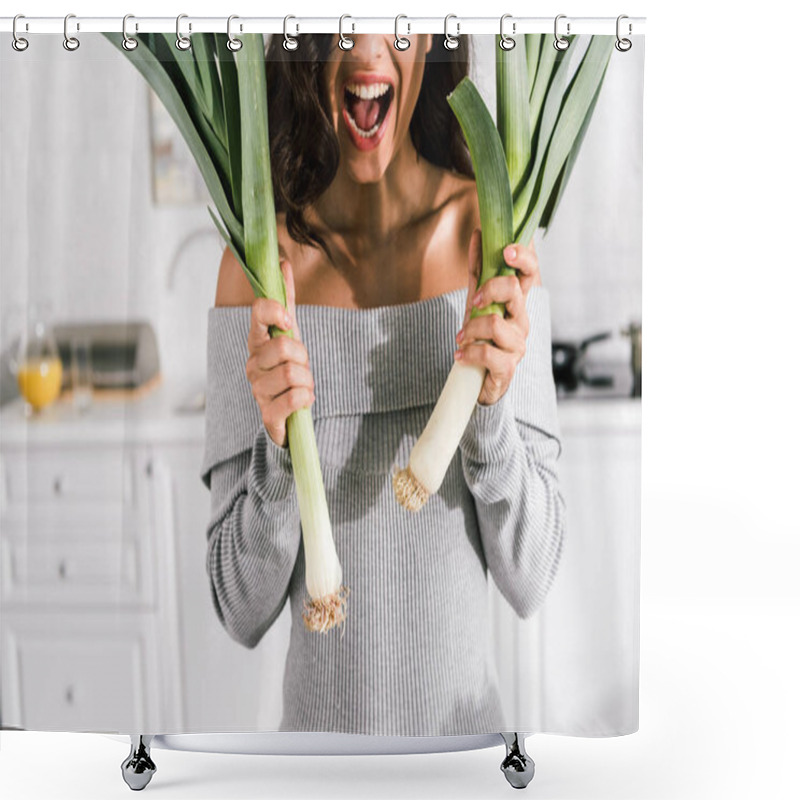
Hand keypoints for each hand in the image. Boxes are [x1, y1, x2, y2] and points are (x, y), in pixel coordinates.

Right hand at [246, 260, 314, 447]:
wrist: (288, 414)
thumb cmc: (287, 370)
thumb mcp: (290, 334)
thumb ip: (285, 300)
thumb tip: (282, 262)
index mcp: (256, 342)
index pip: (259, 312)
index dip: (277, 311)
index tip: (290, 321)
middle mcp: (252, 365)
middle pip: (285, 346)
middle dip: (303, 357)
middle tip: (301, 367)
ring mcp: (257, 391)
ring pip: (293, 374)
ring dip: (308, 381)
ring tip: (301, 386)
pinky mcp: (267, 415)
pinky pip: (296, 399)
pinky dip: (306, 399)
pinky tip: (302, 401)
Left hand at [455, 230, 541, 405]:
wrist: (477, 379)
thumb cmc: (481, 337)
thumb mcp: (477, 300)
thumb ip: (479, 270)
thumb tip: (478, 234)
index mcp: (517, 301)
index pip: (531, 271)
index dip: (523, 256)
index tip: (505, 249)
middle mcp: (522, 319)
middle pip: (514, 289)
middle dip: (490, 289)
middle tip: (474, 302)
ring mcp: (518, 343)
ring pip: (494, 322)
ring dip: (470, 329)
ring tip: (461, 338)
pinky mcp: (509, 366)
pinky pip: (487, 352)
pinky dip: (468, 352)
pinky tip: (460, 355)